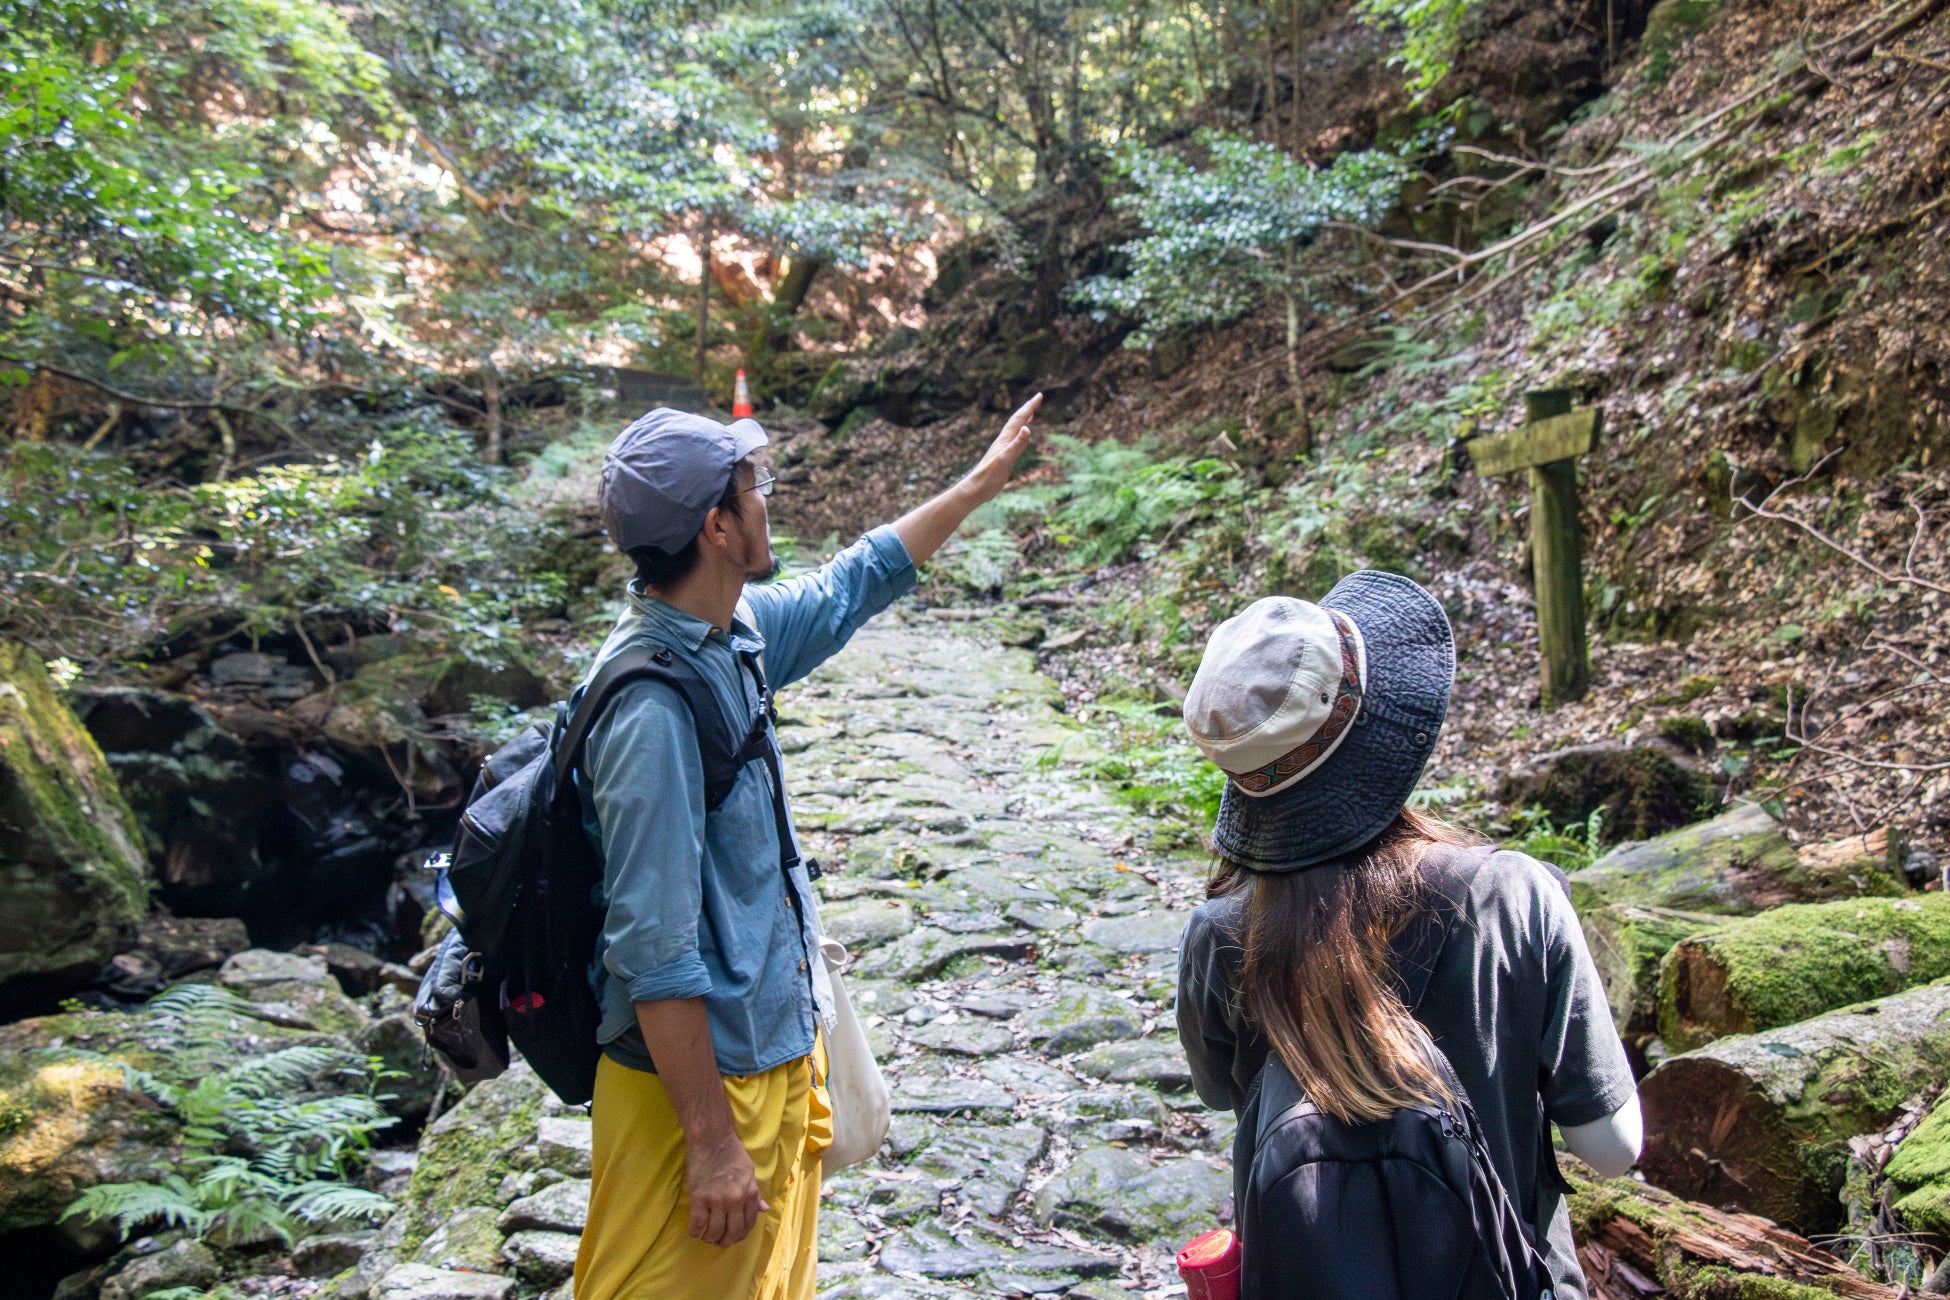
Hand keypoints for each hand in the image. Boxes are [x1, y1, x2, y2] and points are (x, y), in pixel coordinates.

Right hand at [686, 1130, 767, 1245]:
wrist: (712, 1138)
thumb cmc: (732, 1152)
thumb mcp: (750, 1172)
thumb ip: (755, 1193)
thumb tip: (764, 1209)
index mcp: (750, 1193)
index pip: (749, 1223)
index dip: (741, 1234)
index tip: (734, 1235)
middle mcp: (735, 1200)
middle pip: (732, 1232)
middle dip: (726, 1241)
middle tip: (719, 1241)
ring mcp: (716, 1200)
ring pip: (714, 1232)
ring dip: (710, 1238)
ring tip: (707, 1236)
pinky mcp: (699, 1198)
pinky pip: (697, 1224)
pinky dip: (694, 1231)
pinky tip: (694, 1230)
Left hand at [959, 392, 1041, 503]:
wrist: (974, 490)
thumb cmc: (989, 478)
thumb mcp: (1006, 461)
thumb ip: (1017, 445)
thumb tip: (1027, 428)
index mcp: (1005, 440)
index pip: (1019, 419)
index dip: (1030, 407)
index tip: (1039, 396)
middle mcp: (1003, 441)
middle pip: (1016, 420)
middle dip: (1028, 409)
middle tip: (1038, 398)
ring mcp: (1002, 448)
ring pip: (1014, 429)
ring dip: (1023, 419)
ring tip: (1031, 413)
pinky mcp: (1001, 457)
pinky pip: (1012, 439)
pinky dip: (1019, 433)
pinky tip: (1020, 436)